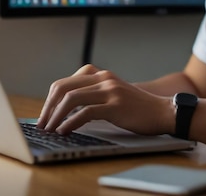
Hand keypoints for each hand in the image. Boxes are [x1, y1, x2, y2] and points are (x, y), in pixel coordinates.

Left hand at [37, 64, 174, 135]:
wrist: (163, 111)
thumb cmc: (137, 108)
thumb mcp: (113, 93)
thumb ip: (93, 94)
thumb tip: (64, 110)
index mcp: (100, 74)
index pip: (64, 83)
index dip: (50, 100)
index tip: (44, 115)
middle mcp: (103, 78)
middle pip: (63, 88)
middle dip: (48, 107)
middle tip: (42, 124)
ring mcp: (110, 90)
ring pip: (71, 98)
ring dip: (56, 116)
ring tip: (50, 129)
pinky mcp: (115, 106)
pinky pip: (86, 112)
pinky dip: (71, 123)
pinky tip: (65, 131)